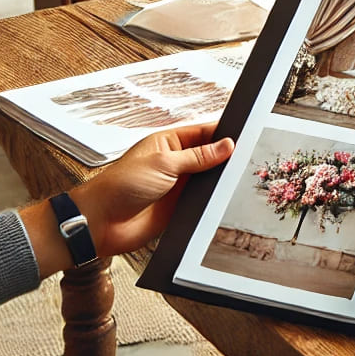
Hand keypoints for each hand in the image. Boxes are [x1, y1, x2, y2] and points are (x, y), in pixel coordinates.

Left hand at [20, 122, 233, 276]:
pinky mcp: (179, 208)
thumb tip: (227, 145)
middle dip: (227, 157)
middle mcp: (175, 163)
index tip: (247, 132)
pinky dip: (214, 201)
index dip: (224, 132)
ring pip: (209, 180)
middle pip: (209, 156)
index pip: (203, 132)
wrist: (101, 223)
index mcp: (168, 143)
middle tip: (253, 156)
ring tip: (245, 178)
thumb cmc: (121, 186)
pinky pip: (203, 202)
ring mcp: (178, 186)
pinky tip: (228, 200)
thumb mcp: (164, 163)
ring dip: (221, 181)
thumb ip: (198, 156)